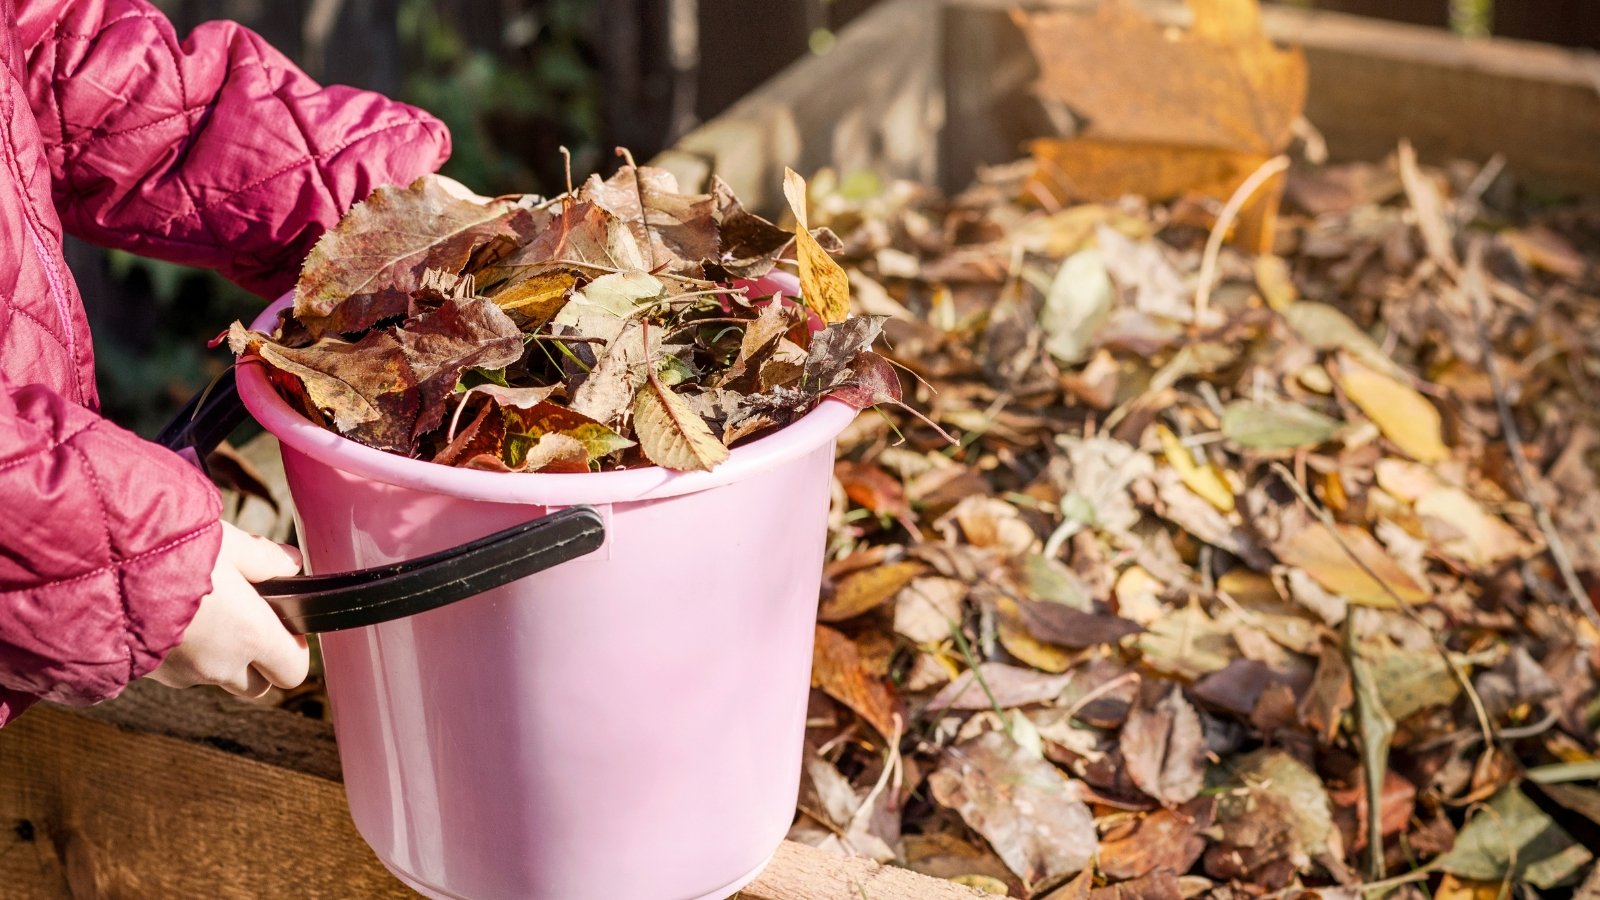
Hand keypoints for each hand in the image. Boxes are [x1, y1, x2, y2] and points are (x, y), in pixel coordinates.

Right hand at [148, 522, 309, 697]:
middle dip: (259, 659)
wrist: (91, 573)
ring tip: (203, 609)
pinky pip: (180, 671)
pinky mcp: (149, 675)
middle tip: (247, 618)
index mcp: (251, 635)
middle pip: (258, 684)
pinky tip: (169, 615)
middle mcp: (220, 665)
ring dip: (219, 655)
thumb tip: (291, 564)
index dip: (294, 648)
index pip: (294, 670)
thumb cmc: (167, 551)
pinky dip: (184, 652)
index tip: (283, 620)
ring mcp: (183, 675)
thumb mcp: (225, 541)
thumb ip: (263, 557)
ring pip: (216, 677)